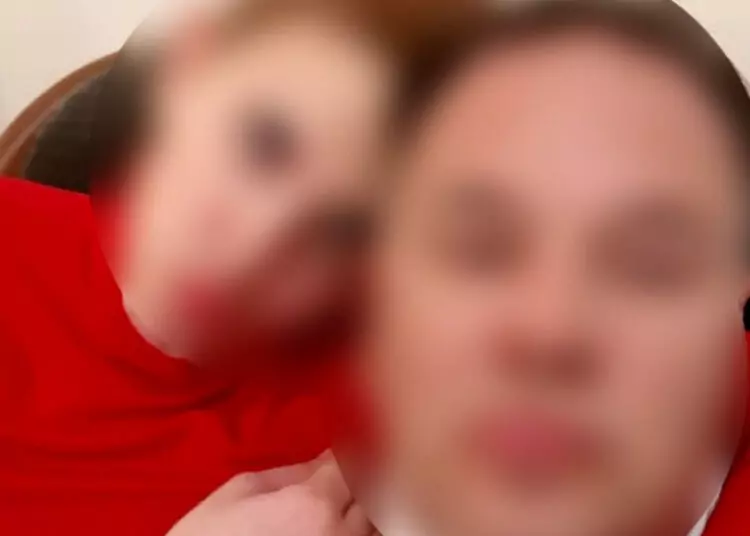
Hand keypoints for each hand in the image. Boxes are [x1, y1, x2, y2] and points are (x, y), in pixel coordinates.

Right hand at [167, 453, 377, 535]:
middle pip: (371, 497)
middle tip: (360, 461)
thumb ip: (293, 472)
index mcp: (314, 505)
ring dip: (363, 507)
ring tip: (348, 493)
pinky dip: (357, 530)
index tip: (356, 439)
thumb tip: (326, 458)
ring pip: (371, 526)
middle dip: (364, 477)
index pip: (355, 466)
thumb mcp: (241, 491)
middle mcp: (337, 535)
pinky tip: (341, 519)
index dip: (357, 449)